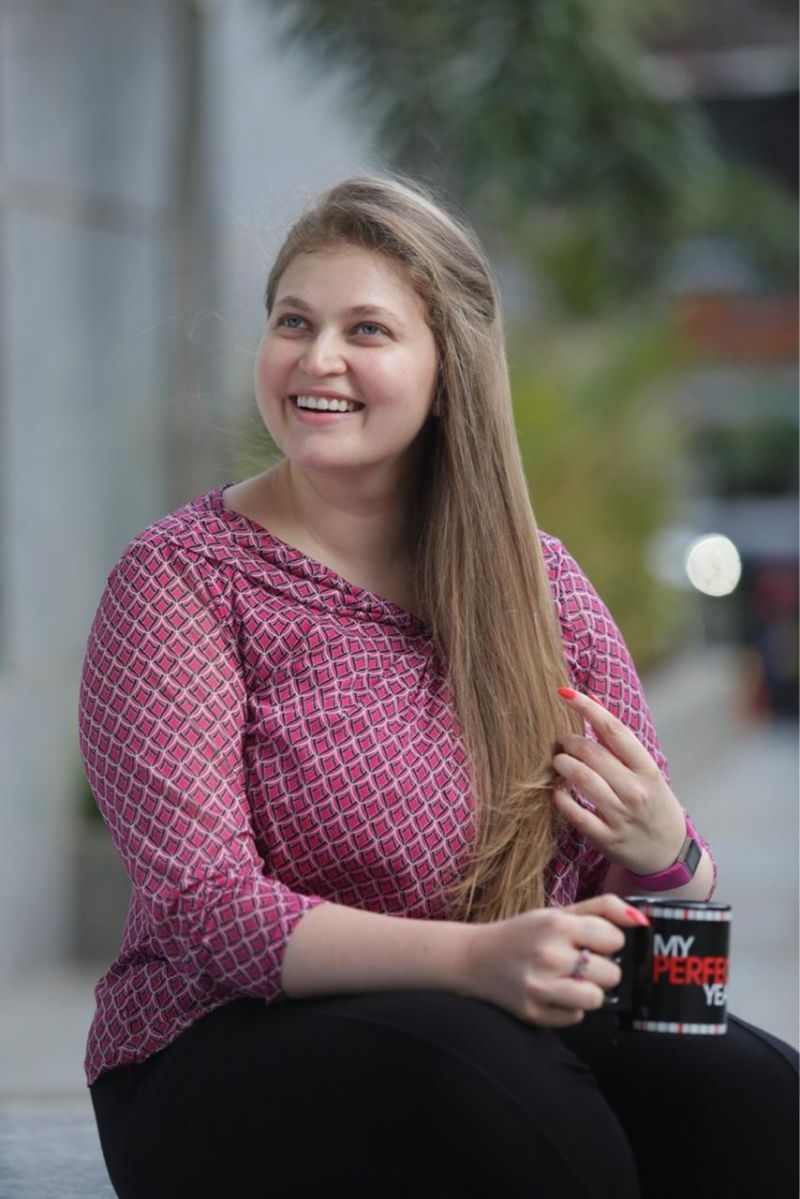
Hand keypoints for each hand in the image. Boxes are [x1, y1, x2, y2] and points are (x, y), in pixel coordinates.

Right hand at [461, 894, 646, 1026]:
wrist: (475, 959)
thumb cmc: (524, 934)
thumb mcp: (558, 913)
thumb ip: (603, 908)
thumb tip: (642, 919)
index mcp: (556, 924)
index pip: (614, 939)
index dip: (608, 942)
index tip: (590, 941)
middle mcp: (548, 955)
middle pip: (611, 974)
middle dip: (600, 969)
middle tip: (580, 963)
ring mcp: (539, 987)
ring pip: (596, 999)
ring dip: (588, 991)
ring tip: (570, 981)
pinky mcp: (533, 1013)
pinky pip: (576, 1019)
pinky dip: (569, 1009)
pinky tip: (553, 994)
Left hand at [552, 688, 686, 876]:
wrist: (669, 853)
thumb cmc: (653, 802)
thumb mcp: (646, 771)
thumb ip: (619, 741)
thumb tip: (592, 701)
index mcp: (647, 769)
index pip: (614, 729)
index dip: (586, 707)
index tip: (564, 692)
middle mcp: (635, 790)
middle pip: (592, 753)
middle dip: (569, 740)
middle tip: (562, 741)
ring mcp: (621, 815)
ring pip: (582, 779)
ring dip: (562, 764)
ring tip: (558, 761)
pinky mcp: (607, 838)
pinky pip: (576, 814)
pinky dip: (561, 798)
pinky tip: (556, 791)